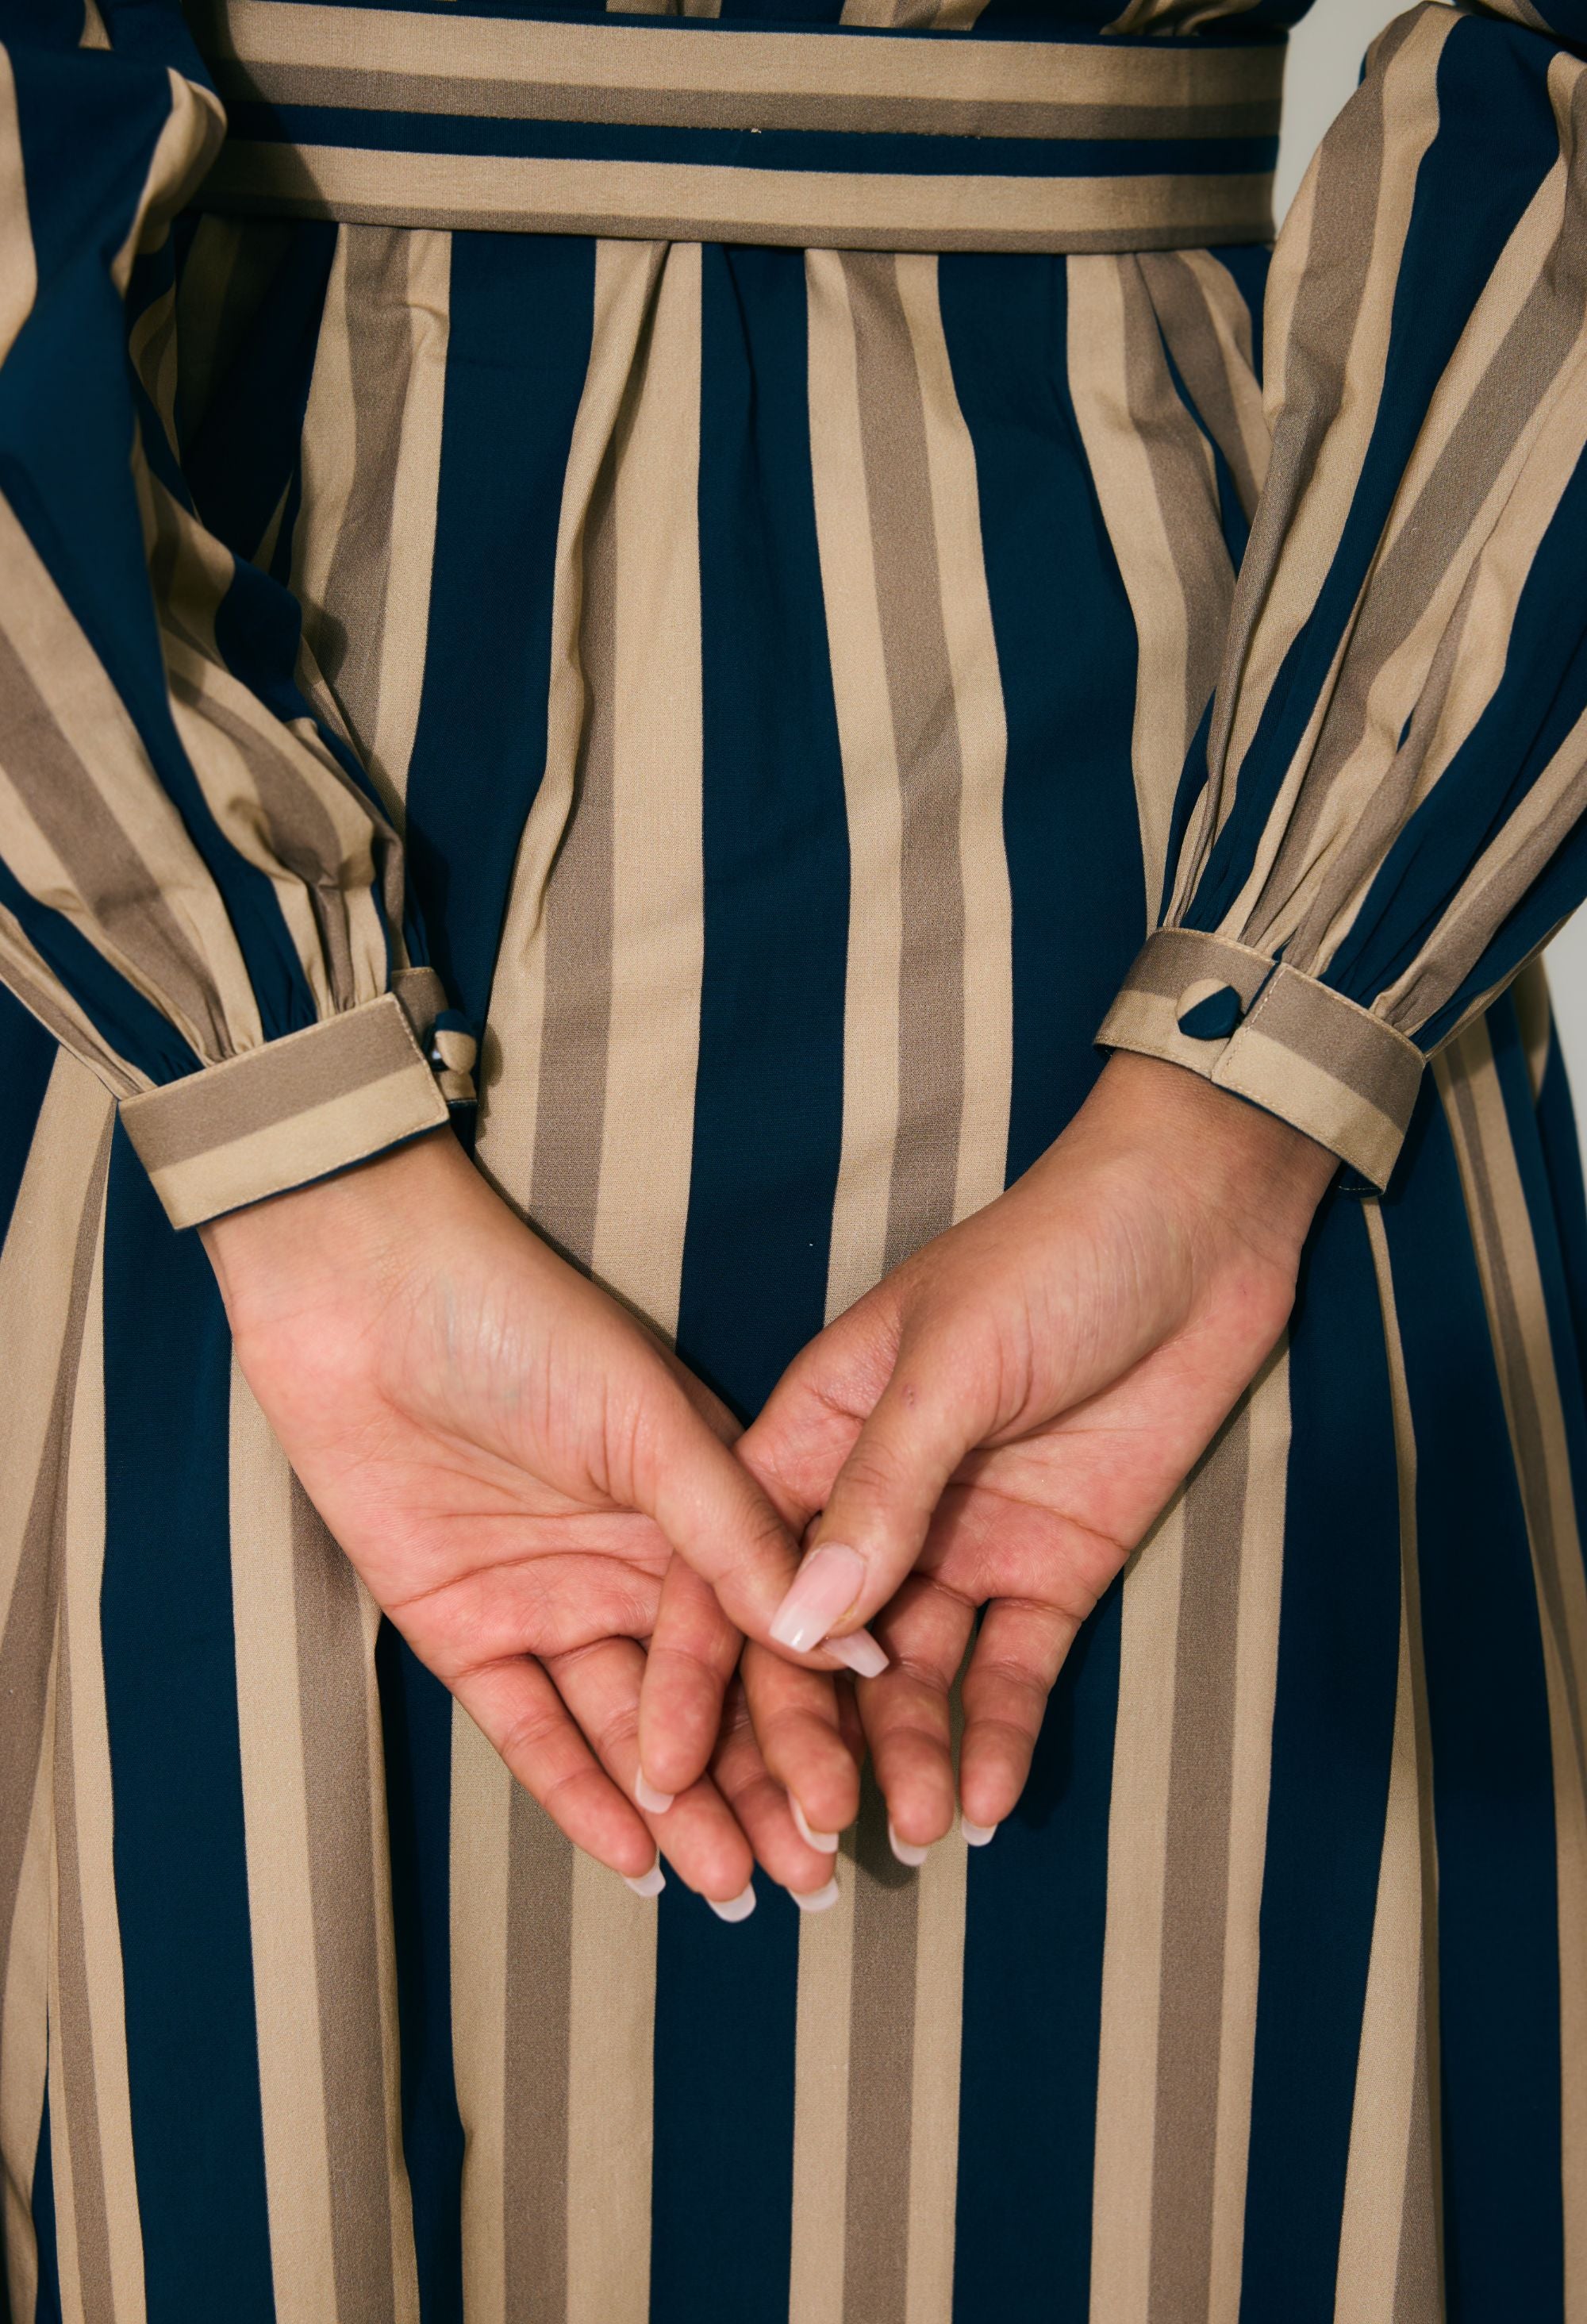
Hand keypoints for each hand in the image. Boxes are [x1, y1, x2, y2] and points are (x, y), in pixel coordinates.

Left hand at [202, 1131, 845, 1909]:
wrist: (367, 1291)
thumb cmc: (526, 1323)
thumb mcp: (655, 1425)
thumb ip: (738, 1540)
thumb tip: (851, 1639)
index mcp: (698, 1506)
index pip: (767, 1634)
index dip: (809, 1718)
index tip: (849, 1798)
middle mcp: (632, 1564)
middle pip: (706, 1698)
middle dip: (756, 1788)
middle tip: (807, 1878)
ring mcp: (549, 1599)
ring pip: (626, 1728)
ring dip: (678, 1810)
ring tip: (732, 1888)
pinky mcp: (461, 1628)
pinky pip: (528, 1728)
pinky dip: (577, 1793)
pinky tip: (633, 1855)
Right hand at [733, 1055, 1337, 1853]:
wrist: (1199, 1230)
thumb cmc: (1050, 1260)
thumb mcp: (951, 1364)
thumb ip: (880, 1492)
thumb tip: (795, 1622)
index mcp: (813, 1439)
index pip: (729, 1567)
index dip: (694, 1669)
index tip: (668, 1775)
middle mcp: (875, 1508)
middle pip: (814, 1644)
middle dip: (807, 1742)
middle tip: (816, 1839)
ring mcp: (961, 1544)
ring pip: (908, 1674)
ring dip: (906, 1753)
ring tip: (919, 1830)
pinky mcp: (1051, 1571)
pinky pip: (1013, 1670)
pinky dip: (1001, 1734)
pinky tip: (993, 1801)